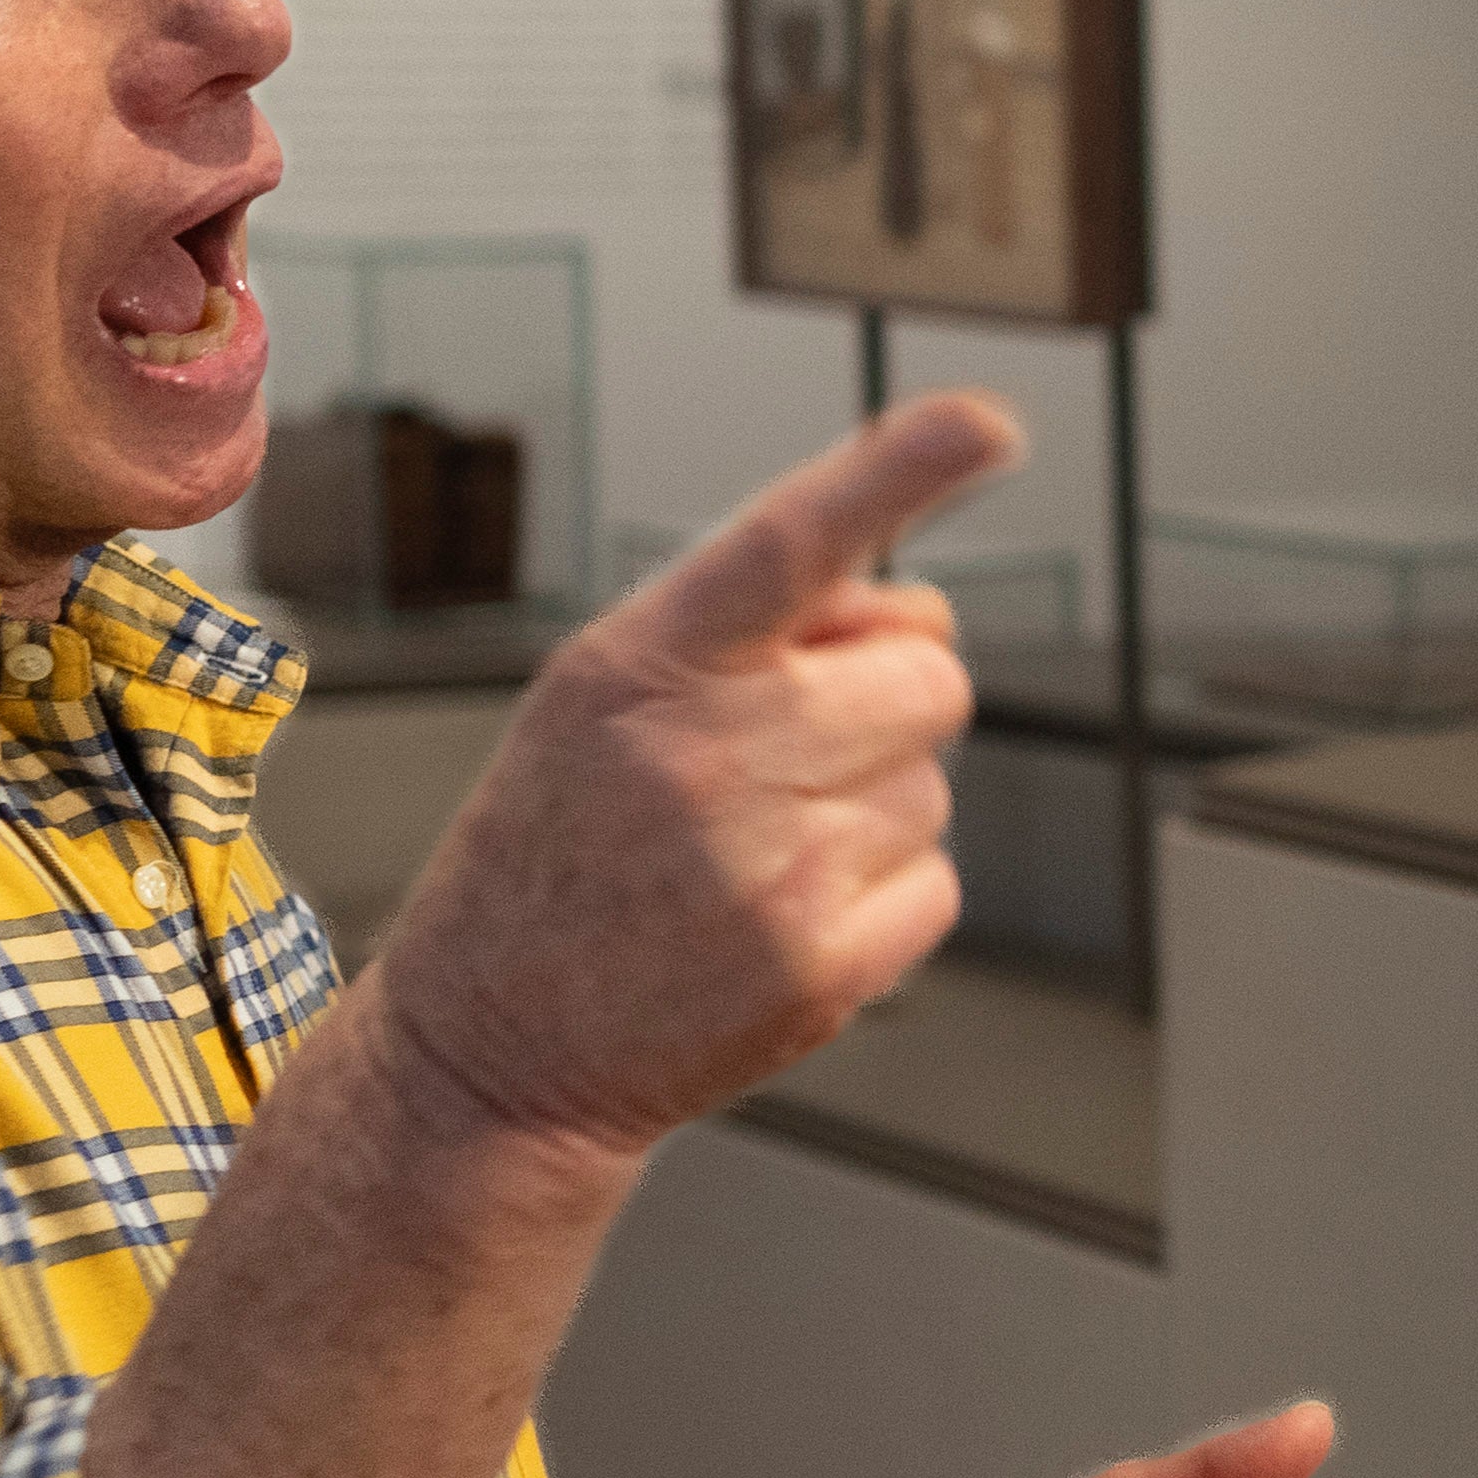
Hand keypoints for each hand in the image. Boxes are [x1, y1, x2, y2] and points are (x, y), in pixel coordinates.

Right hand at [351, 398, 1013, 1177]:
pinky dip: (880, 897)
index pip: (788, 541)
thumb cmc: (551, 858)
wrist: (490, 1053)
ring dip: (869, 806)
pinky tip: (777, 919)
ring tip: (746, 854)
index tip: (986, 424)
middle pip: (929, 676)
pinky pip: (934, 883)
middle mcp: (710, 756)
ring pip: (932, 783)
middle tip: (783, 756)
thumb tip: (919, 610)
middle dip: (885, 703)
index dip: (899, 471)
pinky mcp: (822, 969)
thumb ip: (749, 632)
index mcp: (642, 667)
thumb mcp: (596, 703)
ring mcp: (772, 869)